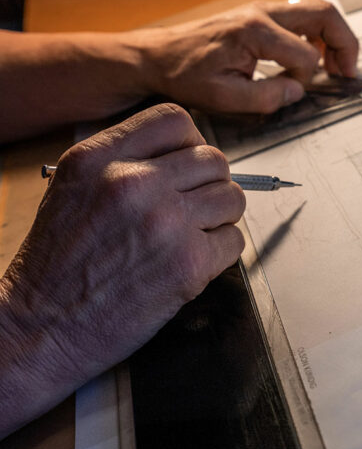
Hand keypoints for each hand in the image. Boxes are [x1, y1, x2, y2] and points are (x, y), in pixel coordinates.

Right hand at [0, 104, 244, 436]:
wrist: (40, 329)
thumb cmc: (55, 265)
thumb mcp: (72, 188)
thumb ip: (124, 160)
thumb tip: (183, 152)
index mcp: (101, 157)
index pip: (175, 119)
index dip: (190, 142)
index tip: (188, 164)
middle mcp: (135, 182)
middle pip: (213, 160)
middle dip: (209, 184)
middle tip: (194, 207)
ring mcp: (167, 222)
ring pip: (232, 198)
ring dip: (220, 217)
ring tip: (193, 235)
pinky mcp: (189, 263)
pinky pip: (234, 240)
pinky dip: (221, 252)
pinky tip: (192, 261)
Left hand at [143, 0, 359, 114]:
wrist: (158, 56)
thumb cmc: (184, 73)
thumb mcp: (222, 97)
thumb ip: (266, 97)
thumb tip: (296, 91)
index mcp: (255, 31)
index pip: (305, 54)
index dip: (305, 79)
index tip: (292, 92)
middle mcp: (262, 13)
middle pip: (325, 14)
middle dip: (345, 44)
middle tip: (350, 72)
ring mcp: (263, 11)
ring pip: (318, 11)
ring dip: (334, 38)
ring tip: (338, 66)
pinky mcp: (261, 16)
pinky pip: (303, 17)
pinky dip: (319, 35)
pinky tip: (316, 57)